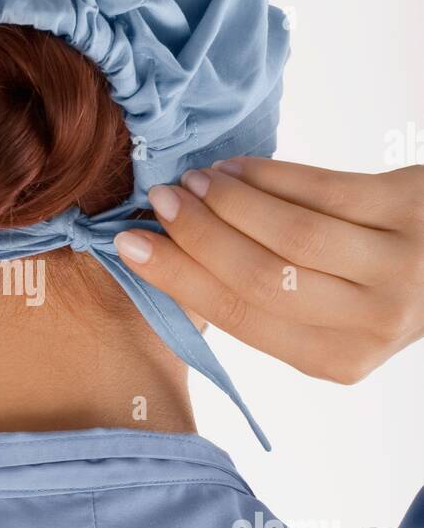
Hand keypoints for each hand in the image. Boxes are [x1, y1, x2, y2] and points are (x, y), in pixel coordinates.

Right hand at [115, 159, 423, 383]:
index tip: (131, 245)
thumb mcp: (334, 313)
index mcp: (340, 360)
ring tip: (195, 181)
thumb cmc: (384, 282)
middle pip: (263, 279)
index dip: (180, 279)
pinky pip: (323, 188)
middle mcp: (375, 321)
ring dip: (230, 202)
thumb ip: (270, 298)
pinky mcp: (410, 207)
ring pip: (291, 233)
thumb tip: (173, 256)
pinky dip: (268, 175)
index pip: (244, 318)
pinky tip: (237, 167)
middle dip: (198, 237)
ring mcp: (400, 264)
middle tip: (160, 202)